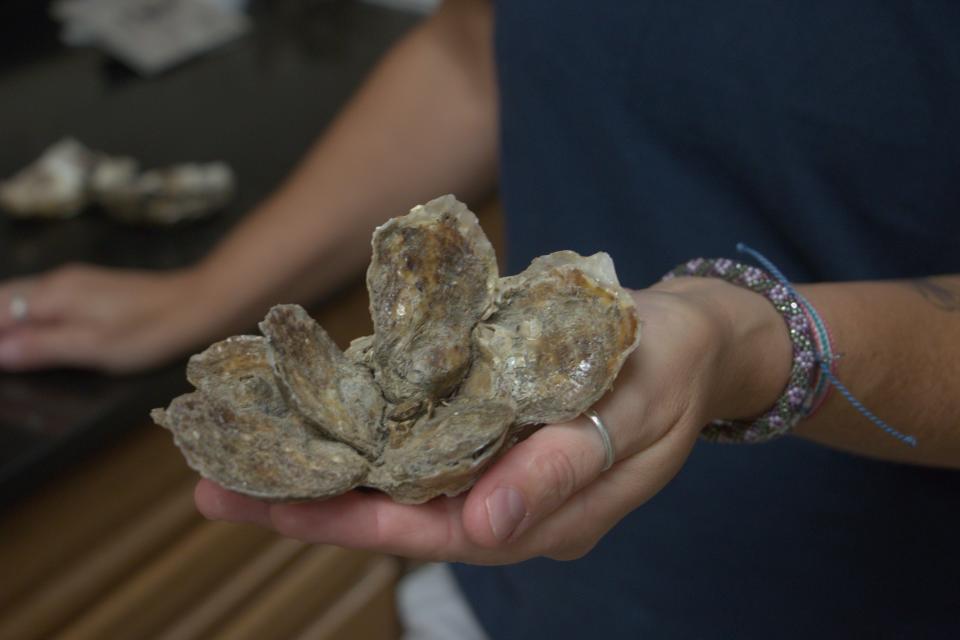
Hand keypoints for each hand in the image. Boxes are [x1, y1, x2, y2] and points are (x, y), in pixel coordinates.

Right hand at [0, 264, 219, 372]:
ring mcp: (74, 281)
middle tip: (2, 358)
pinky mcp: (91, 287)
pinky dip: (24, 313)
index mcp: (52, 295)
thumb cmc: (150, 331)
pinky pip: (41, 296)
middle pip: (2, 298)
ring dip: (5, 317)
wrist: (199, 304)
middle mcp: (56, 281)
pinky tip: (29, 332)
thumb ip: (42, 347)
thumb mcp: (94, 347)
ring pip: (20, 294)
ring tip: (8, 348)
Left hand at [196, 280, 790, 563]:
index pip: (435, 533)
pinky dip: (366, 439)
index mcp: (547, 515)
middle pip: (400, 517)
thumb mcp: (632, 411)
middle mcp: (512, 505)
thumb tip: (486, 529)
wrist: (698, 337)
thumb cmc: (671, 365)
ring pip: (401, 487)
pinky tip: (318, 425)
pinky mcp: (494, 433)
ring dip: (324, 475)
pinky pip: (421, 448)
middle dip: (310, 506)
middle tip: (216, 489)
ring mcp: (502, 472)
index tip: (278, 510)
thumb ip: (564, 471)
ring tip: (243, 461)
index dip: (353, 523)